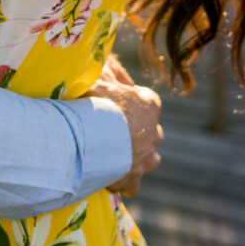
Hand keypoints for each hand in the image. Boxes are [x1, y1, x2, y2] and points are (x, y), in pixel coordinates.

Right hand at [89, 55, 161, 197]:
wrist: (90, 136)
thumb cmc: (95, 101)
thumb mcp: (100, 74)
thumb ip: (109, 70)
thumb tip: (110, 62)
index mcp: (149, 103)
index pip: (147, 101)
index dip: (130, 102)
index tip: (114, 104)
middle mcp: (154, 131)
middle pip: (151, 131)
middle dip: (138, 131)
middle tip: (114, 129)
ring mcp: (146, 157)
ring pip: (150, 158)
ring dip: (138, 156)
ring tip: (117, 154)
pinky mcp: (134, 178)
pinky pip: (133, 183)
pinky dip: (124, 180)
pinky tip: (111, 176)